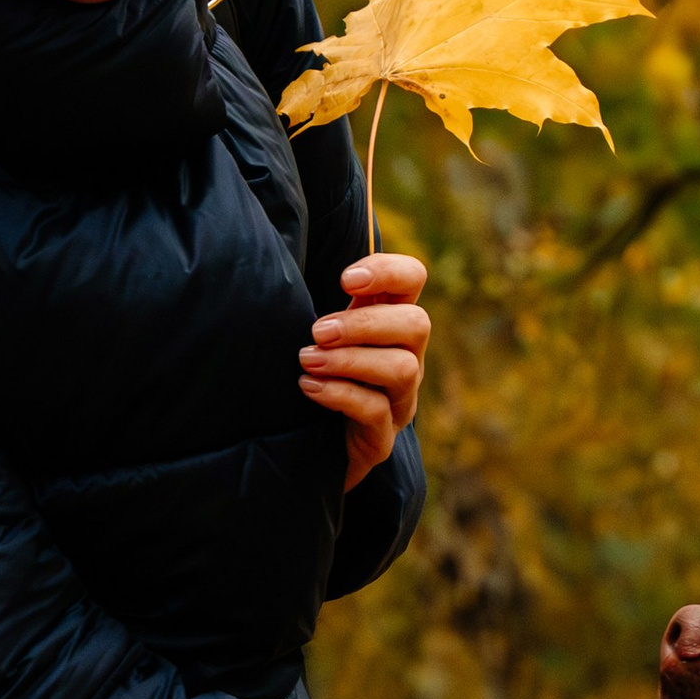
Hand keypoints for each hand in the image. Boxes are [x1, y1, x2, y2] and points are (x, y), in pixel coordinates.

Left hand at [301, 251, 428, 484]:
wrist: (299, 450)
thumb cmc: (306, 376)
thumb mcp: (313, 333)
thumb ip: (314, 299)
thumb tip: (281, 248)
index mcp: (389, 323)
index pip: (413, 279)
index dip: (388, 271)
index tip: (346, 281)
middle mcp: (406, 358)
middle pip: (418, 323)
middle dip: (365, 323)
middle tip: (318, 331)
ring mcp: (399, 401)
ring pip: (403, 368)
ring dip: (351, 359)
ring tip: (308, 360)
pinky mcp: (381, 440)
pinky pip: (377, 411)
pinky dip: (341, 394)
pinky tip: (309, 387)